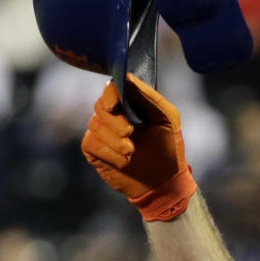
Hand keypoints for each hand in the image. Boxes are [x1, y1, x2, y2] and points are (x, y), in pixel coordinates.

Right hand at [81, 75, 196, 220]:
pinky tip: (124, 162)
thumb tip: (128, 78)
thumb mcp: (168, 119)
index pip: (112, 88)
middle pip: (101, 106)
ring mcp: (101, 132)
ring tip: (132, 151)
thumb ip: (150, 97)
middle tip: (130, 132)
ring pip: (95, 126)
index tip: (115, 104)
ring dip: (115, 140)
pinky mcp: (94, 150)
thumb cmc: (168, 148)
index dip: (110, 94)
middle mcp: (112, 115)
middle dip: (115, 120)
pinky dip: (109, 154)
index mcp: (130, 103)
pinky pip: (91, 144)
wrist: (164, 182)